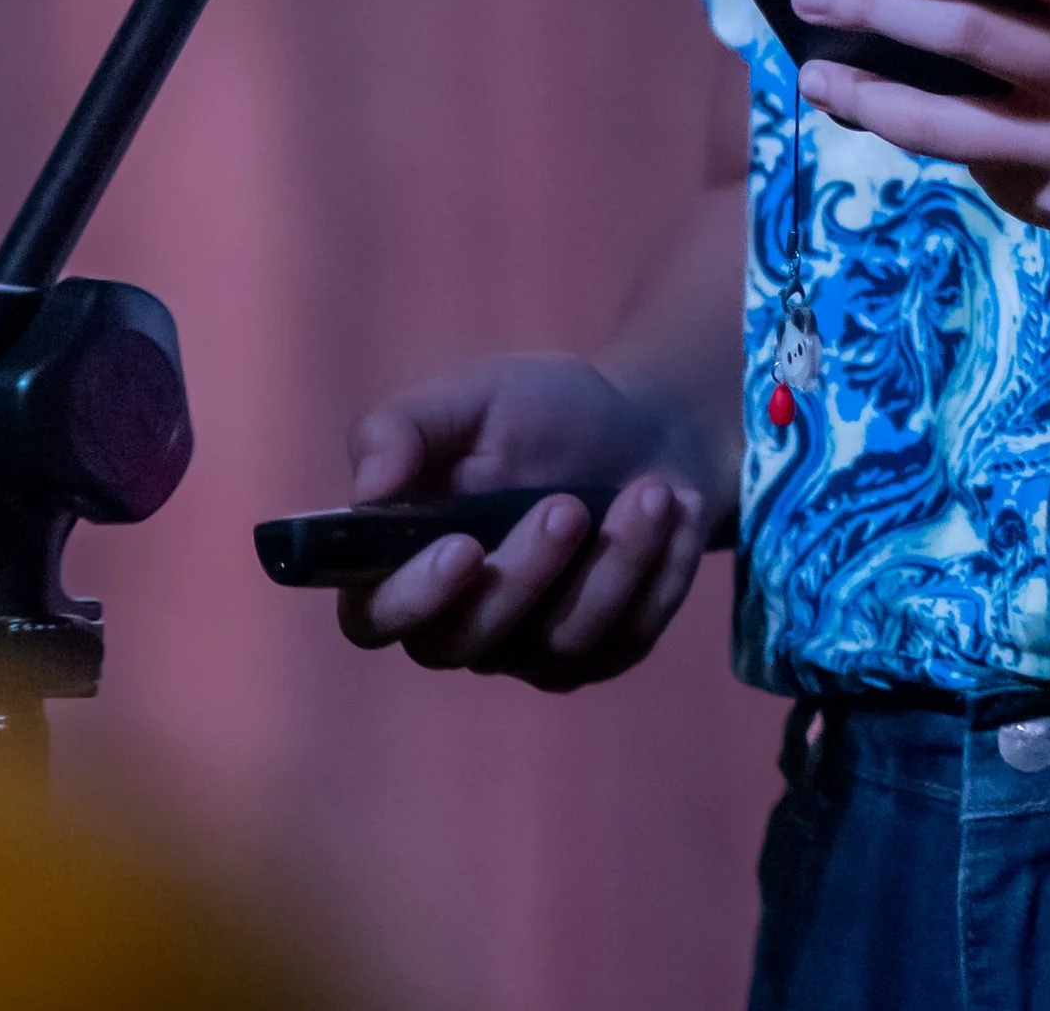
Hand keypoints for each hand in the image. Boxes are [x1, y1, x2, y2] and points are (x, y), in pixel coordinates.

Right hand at [336, 350, 716, 688]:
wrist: (645, 423)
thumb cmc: (540, 411)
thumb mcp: (470, 396)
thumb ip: (402, 428)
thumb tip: (368, 486)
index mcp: (405, 564)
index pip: (376, 616)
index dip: (413, 596)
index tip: (463, 547)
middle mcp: (459, 623)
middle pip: (469, 640)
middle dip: (526, 572)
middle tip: (569, 504)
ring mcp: (533, 648)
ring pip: (561, 641)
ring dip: (612, 565)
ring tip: (651, 491)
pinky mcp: (603, 652)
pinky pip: (628, 637)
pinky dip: (661, 573)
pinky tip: (681, 510)